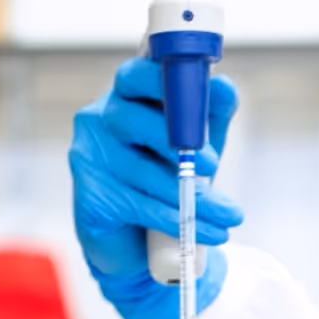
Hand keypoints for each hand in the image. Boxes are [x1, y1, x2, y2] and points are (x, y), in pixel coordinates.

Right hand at [68, 57, 242, 318]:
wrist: (138, 244)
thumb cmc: (168, 179)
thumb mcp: (197, 143)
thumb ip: (209, 113)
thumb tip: (223, 87)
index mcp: (126, 97)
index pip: (135, 74)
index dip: (164, 80)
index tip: (200, 94)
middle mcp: (98, 120)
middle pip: (130, 118)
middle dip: (176, 140)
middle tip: (214, 162)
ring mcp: (88, 158)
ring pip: (141, 170)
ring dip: (191, 195)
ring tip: (230, 215)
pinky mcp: (89, 197)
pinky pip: (138, 205)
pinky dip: (179, 220)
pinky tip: (211, 232)